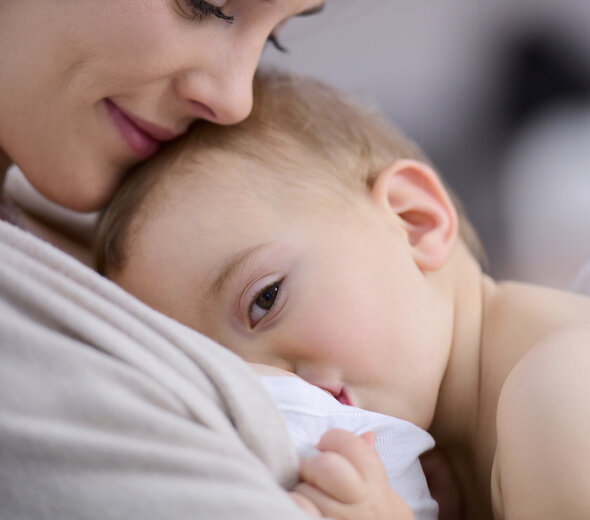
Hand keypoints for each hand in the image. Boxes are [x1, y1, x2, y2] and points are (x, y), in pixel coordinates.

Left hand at [289, 428, 413, 518]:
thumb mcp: (388, 501)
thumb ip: (373, 468)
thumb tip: (366, 436)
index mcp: (377, 488)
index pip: (353, 446)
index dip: (333, 440)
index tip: (325, 446)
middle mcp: (362, 506)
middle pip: (327, 467)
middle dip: (312, 465)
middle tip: (310, 473)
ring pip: (305, 491)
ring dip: (300, 492)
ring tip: (309, 500)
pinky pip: (298, 511)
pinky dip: (294, 506)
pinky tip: (298, 510)